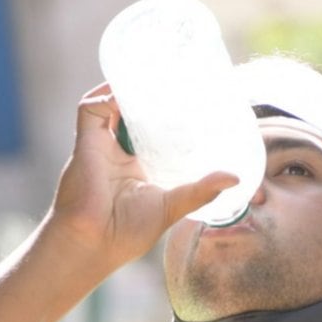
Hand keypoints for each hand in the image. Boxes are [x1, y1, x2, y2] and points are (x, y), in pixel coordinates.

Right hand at [47, 83, 238, 269]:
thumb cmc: (126, 233)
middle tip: (173, 83)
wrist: (92, 243)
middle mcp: (118, 154)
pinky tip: (127, 89)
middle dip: (148, 98)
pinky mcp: (86, 143)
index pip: (151, 134)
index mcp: (136, 168)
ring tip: (152, 77)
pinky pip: (90, 109)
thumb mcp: (172, 206)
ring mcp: (101, 147)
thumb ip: (201, 191)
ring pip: (111, 105)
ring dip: (129, 90)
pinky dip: (106, 95)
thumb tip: (236, 178)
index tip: (188, 104)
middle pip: (132, 115)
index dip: (165, 117)